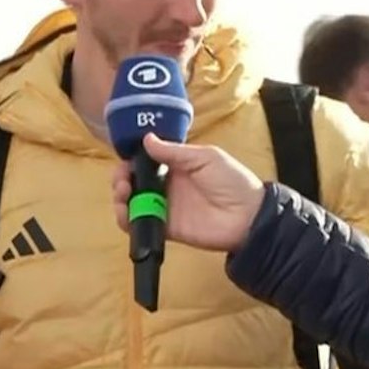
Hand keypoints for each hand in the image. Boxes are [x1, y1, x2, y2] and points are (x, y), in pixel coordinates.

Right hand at [110, 134, 267, 252]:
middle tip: (123, 180)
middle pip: (133, 182)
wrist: (248, 216)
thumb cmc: (232, 181)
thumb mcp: (205, 158)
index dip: (131, 161)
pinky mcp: (165, 229)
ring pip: (132, 203)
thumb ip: (175, 152)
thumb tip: (147, 139)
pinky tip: (126, 213)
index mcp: (176, 166)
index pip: (145, 162)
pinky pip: (140, 225)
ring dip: (120, 198)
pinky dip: (127, 220)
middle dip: (121, 179)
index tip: (125, 161)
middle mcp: (166, 187)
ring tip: (124, 193)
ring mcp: (164, 208)